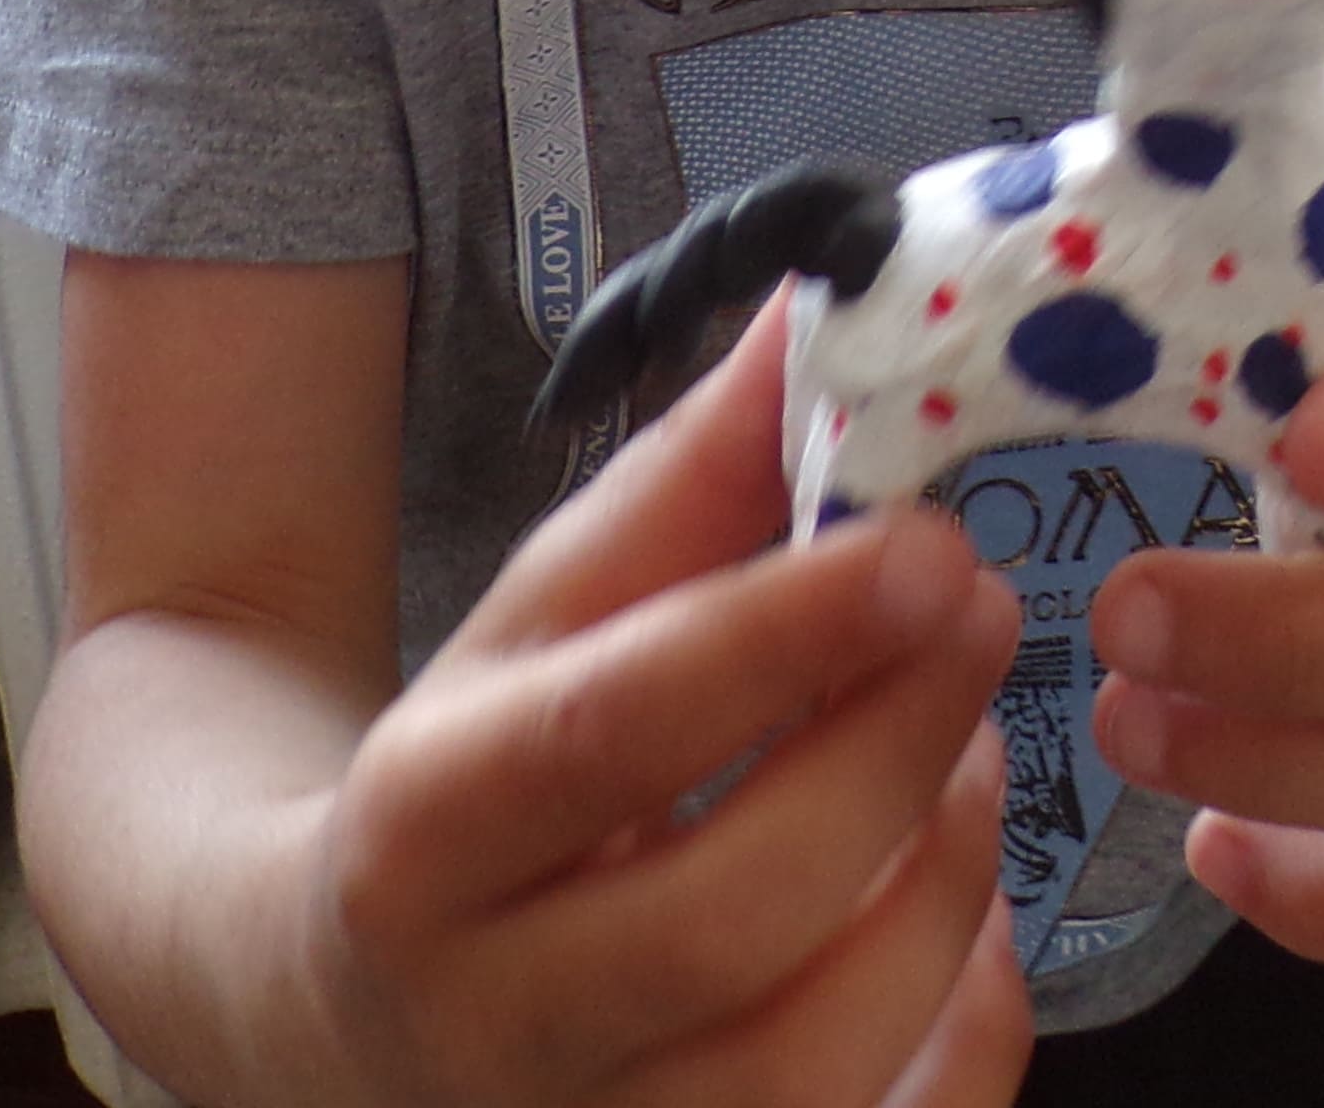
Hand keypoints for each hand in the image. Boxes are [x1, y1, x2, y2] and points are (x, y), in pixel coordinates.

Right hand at [298, 294, 1029, 1106]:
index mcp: (424, 830)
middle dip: (896, 751)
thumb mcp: (545, 619)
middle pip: (732, 911)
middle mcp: (491, 1014)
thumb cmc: (487, 777)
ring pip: (815, 1067)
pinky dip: (965, 1036)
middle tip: (985, 617)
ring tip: (972, 759)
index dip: (786, 636)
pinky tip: (968, 923)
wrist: (337, 1003)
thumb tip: (836, 294)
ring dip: (946, 891)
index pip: (613, 730)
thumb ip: (694, 479)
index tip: (932, 542)